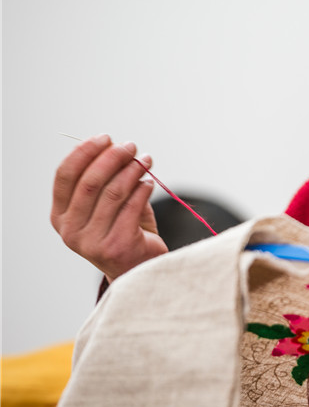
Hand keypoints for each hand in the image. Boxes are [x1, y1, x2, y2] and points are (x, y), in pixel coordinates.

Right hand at [51, 133, 166, 281]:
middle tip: (131, 146)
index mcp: (60, 216)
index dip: (84, 153)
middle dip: (112, 158)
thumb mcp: (105, 205)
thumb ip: (104, 180)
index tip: (105, 138)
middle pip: (90, 182)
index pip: (65, 176)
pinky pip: (132, 207)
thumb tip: (112, 146)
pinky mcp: (116, 246)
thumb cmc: (122, 230)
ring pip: (113, 192)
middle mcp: (71, 230)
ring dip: (132, 170)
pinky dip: (143, 190)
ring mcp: (91, 241)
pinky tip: (150, 183)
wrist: (138, 268)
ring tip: (146, 160)